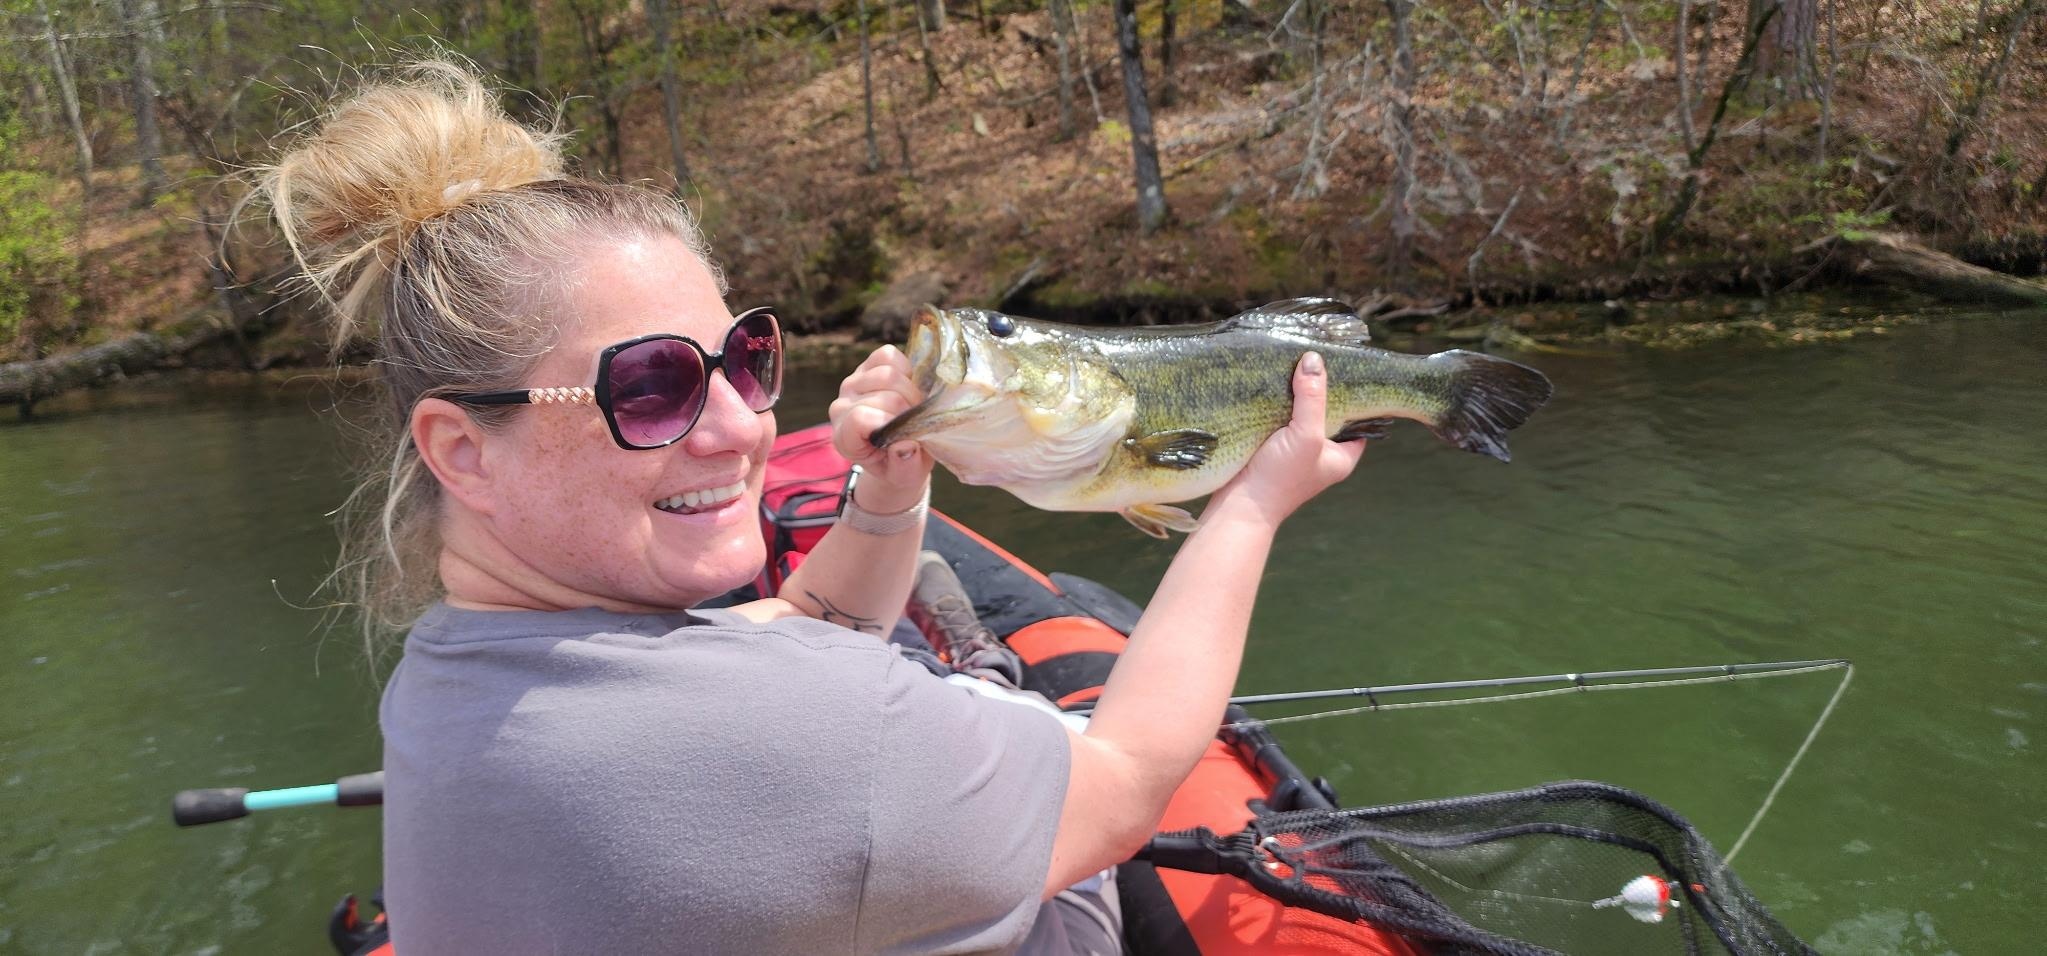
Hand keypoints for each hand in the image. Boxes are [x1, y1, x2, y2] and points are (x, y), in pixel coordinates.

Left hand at [828, 345, 933, 511]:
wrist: (897, 454)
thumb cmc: (900, 465)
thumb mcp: (906, 476)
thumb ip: (904, 466)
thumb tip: (905, 445)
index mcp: (845, 438)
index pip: (861, 417)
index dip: (891, 420)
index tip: (908, 433)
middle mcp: (841, 408)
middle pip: (882, 393)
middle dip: (909, 405)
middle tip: (917, 420)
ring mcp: (851, 384)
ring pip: (887, 372)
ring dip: (910, 388)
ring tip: (914, 407)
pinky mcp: (864, 367)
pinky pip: (888, 355)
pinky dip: (905, 369)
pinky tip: (907, 388)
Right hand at [1208, 351, 1365, 527]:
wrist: (1238, 507)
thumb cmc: (1280, 478)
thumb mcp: (1305, 435)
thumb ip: (1313, 397)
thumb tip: (1314, 360)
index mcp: (1341, 457)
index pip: (1358, 421)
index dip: (1354, 397)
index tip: (1347, 370)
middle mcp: (1321, 455)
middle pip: (1327, 414)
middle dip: (1320, 392)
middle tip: (1314, 361)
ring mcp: (1295, 453)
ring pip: (1301, 416)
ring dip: (1295, 397)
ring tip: (1292, 365)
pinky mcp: (1271, 449)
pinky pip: (1278, 421)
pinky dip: (1275, 406)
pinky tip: (1270, 386)